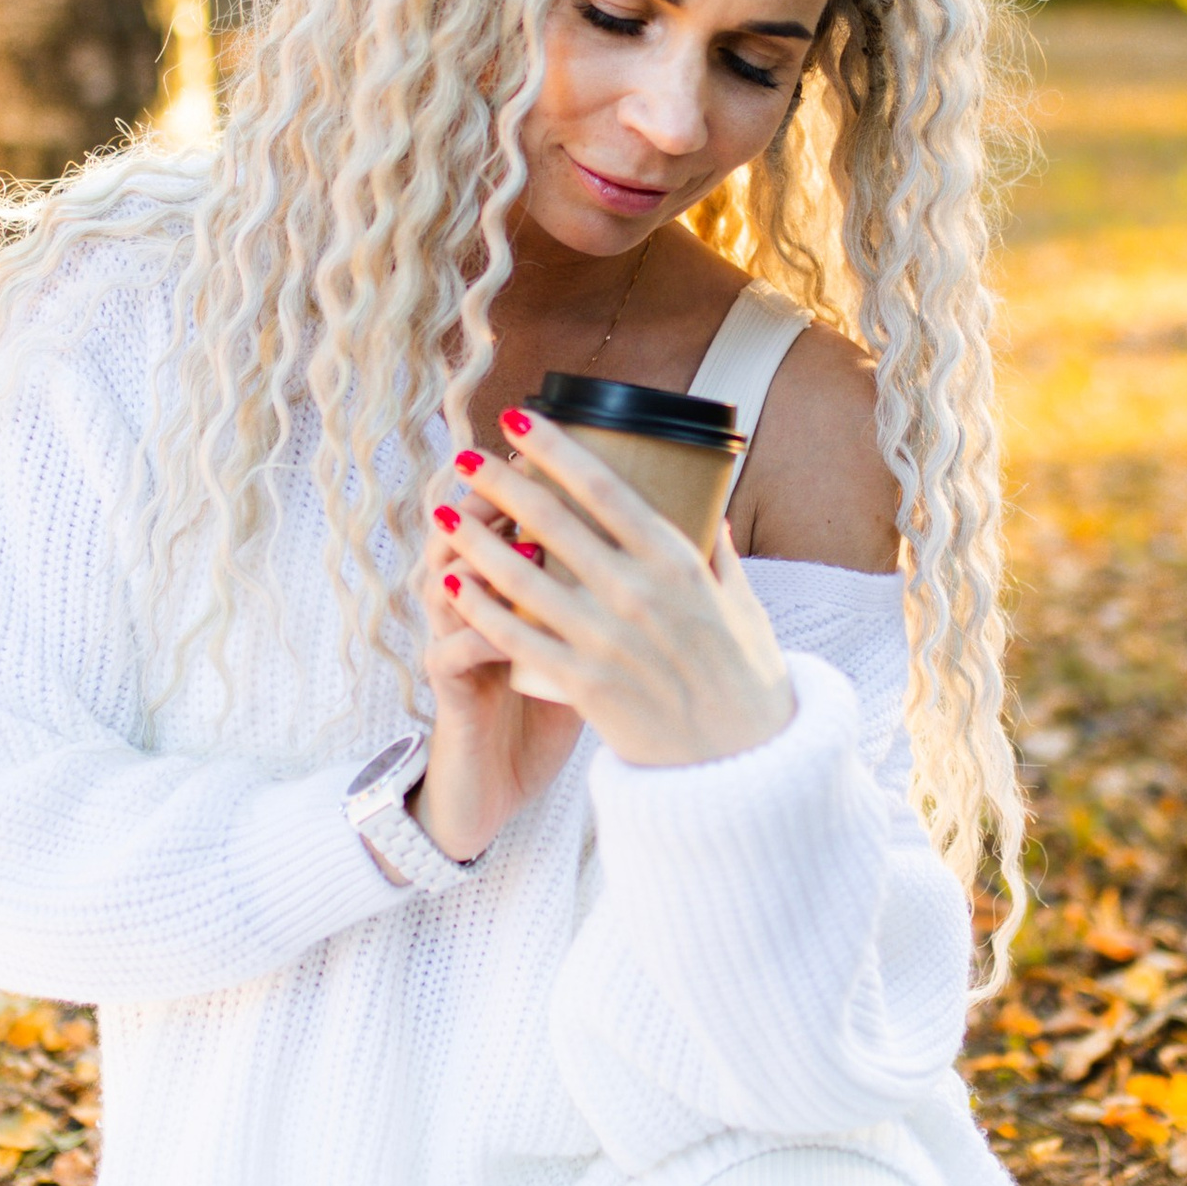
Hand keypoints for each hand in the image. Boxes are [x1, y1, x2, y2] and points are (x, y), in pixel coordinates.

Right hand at [412, 451, 585, 862]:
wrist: (500, 786)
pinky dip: (475, 632)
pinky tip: (498, 622)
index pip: (506, 521)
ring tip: (513, 541)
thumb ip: (610, 597)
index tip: (555, 454)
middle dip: (491, 502)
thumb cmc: (548, 710)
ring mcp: (454, 645)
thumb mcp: (582, 646)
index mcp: (509, 591)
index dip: (526, 486)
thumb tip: (680, 547)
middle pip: (465, 536)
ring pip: (445, 585)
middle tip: (518, 475)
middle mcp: (472, 609)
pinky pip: (452, 653)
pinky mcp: (450, 692)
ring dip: (477, 560)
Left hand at [438, 412, 796, 772]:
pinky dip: (479, 609)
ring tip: (441, 513)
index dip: (555, 448)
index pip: (604, 486)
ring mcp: (607, 638)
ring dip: (473, 539)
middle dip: (499, 483)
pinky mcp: (583, 683)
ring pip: (521, 577)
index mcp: (677, 561)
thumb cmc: (745, 679)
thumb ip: (717, 553)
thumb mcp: (742, 603)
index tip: (519, 421)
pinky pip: (516, 638)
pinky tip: (451, 585)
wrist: (740, 764)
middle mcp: (637, 591)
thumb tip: (710, 509)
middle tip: (464, 456)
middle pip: (551, 522)